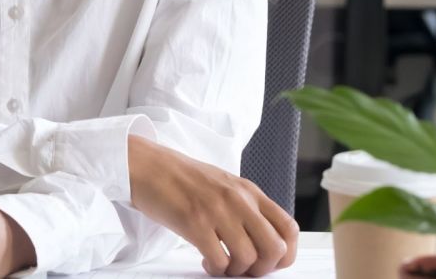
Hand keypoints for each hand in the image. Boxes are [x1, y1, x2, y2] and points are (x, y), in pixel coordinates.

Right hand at [129, 136, 297, 276]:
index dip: (286, 253)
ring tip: (222, 264)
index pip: (288, 228)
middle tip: (245, 268)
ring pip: (248, 258)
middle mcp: (238, 199)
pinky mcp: (195, 222)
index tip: (270, 262)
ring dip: (236, 270)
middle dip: (263, 268)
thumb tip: (263, 242)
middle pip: (274, 248)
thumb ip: (246, 207)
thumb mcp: (224, 185)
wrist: (148, 166)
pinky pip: (219, 260)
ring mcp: (217, 210)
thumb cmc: (182, 178)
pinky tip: (206, 260)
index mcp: (248, 191)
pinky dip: (216, 269)